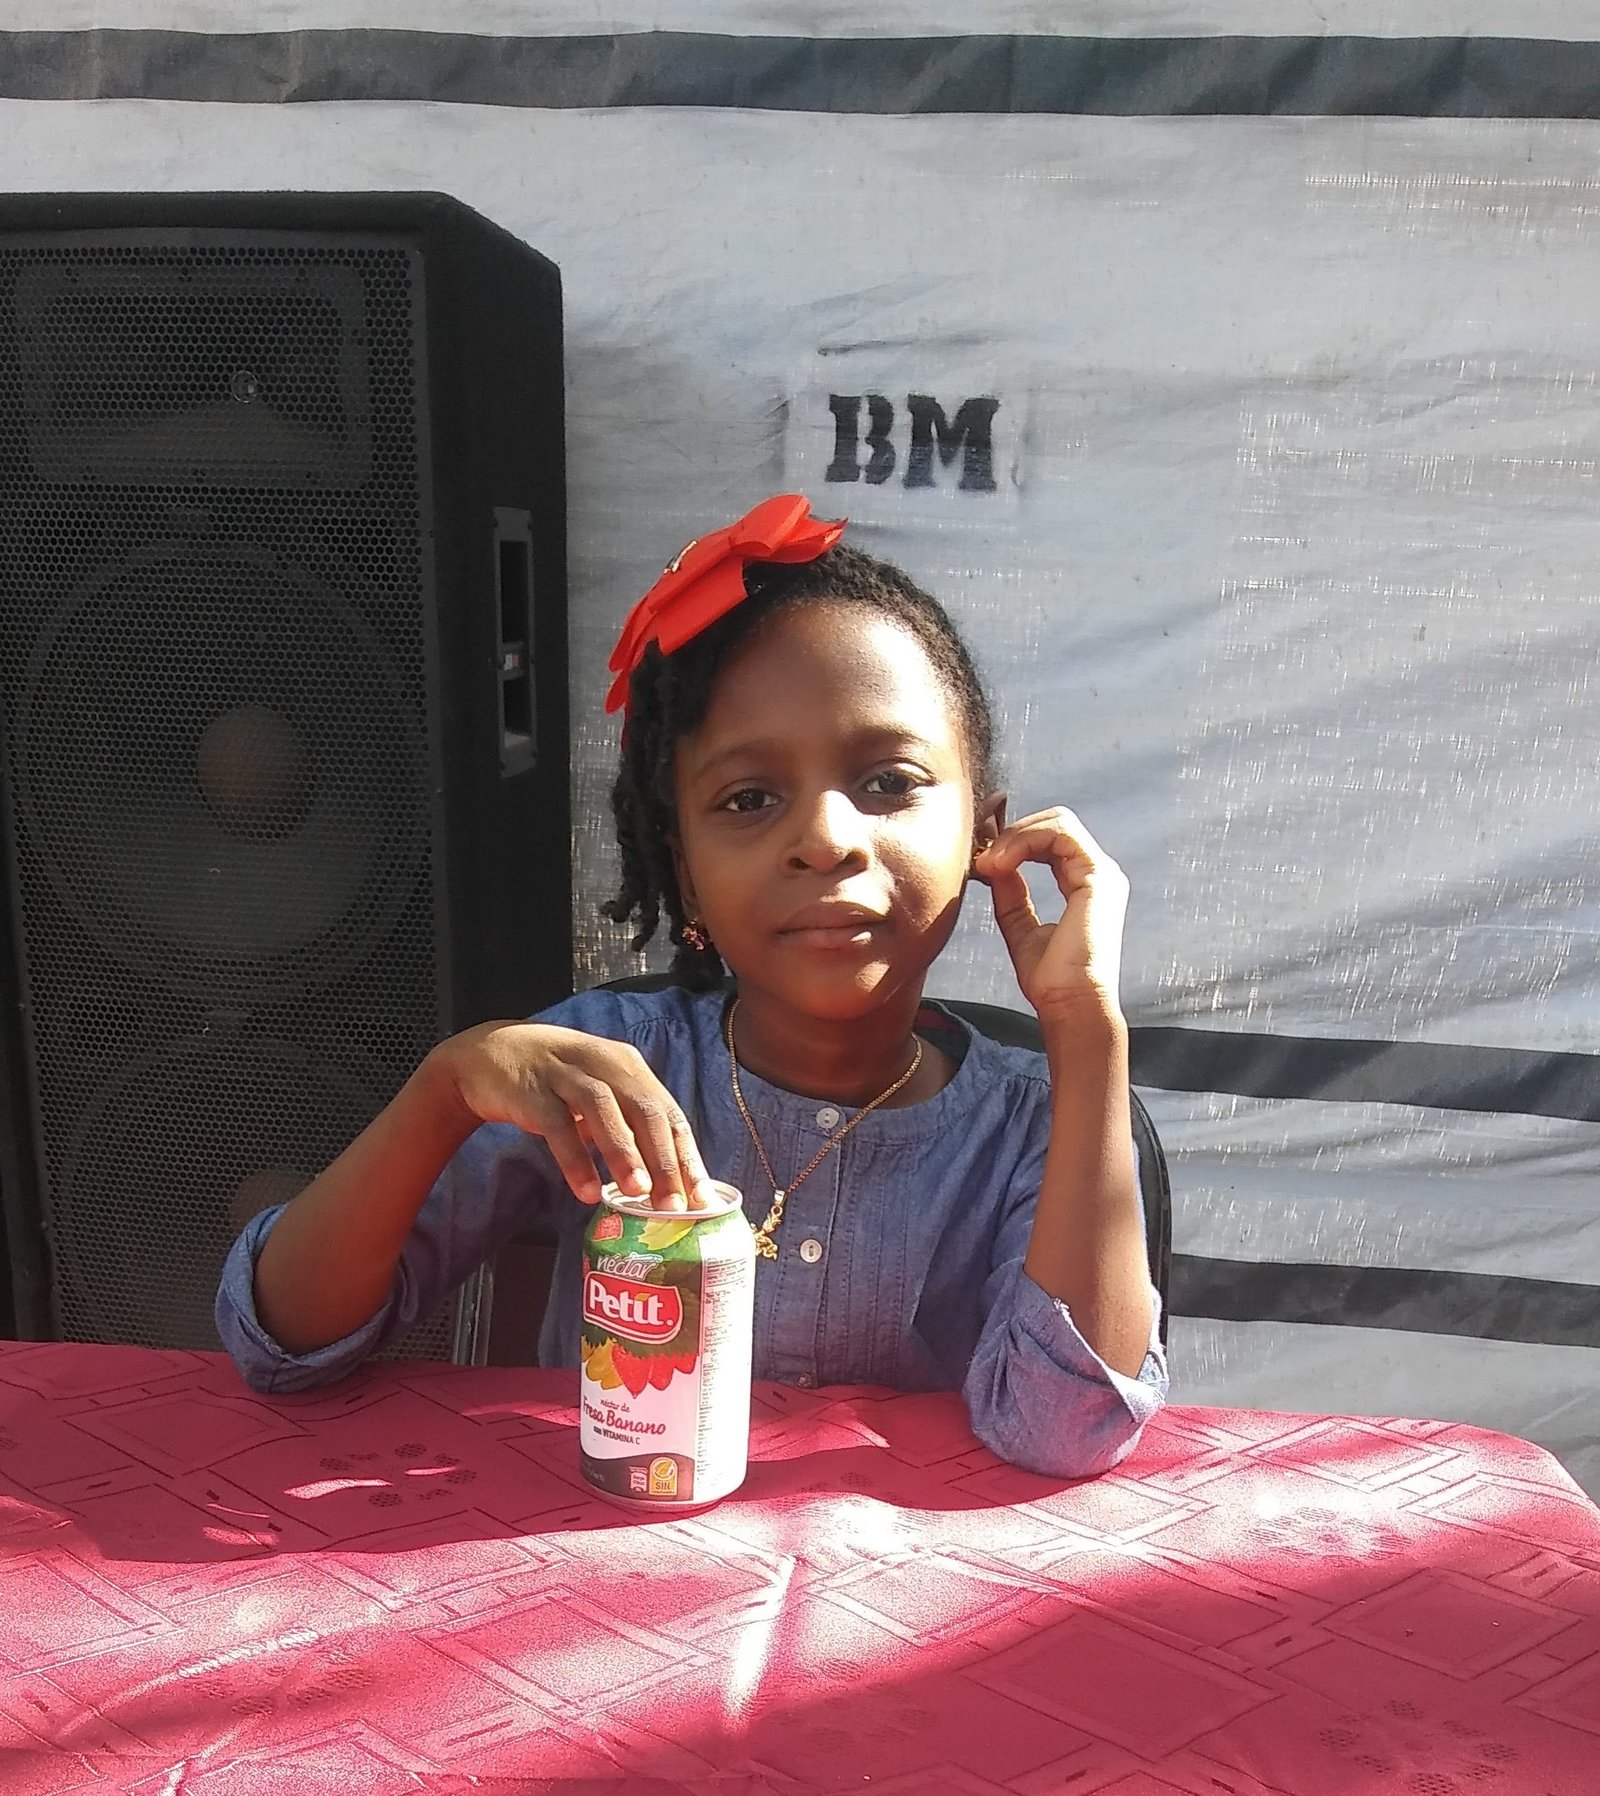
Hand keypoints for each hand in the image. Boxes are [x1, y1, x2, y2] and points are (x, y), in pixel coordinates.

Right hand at [431, 1023, 714, 1211]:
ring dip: (624, 1153)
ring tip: (638, 1193)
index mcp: (629, 1068)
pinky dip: (575, 1158)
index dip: (686, 1155)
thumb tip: (668, 1179)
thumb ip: (629, 1127)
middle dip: (663, 1160)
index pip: (668, 1113)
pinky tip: (587, 1190)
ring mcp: (567, 1074)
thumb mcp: (600, 1095)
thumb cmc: (557, 1084)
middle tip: (675, 1204)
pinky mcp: (533, 1090)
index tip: (702, 1197)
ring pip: (604, 1110)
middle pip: (644, 1110)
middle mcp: (605, 1064)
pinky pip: (557, 1126)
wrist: (491, 1054)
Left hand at [972, 807, 1127, 1025]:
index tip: (980, 858)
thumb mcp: (1018, 925)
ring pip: (1056, 822)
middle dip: (1010, 832)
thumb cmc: (1051, 980)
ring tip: (988, 864)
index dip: (1012, 840)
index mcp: (1082, 883)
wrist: (1069, 1005)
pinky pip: (1060, 834)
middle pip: (1052, 824)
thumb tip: (994, 865)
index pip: (1048, 840)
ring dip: (1014, 836)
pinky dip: (1024, 841)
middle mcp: (1096, 874)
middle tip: (981, 858)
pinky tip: (1001, 864)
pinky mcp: (1098, 877)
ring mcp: (1101, 873)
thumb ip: (1011, 893)